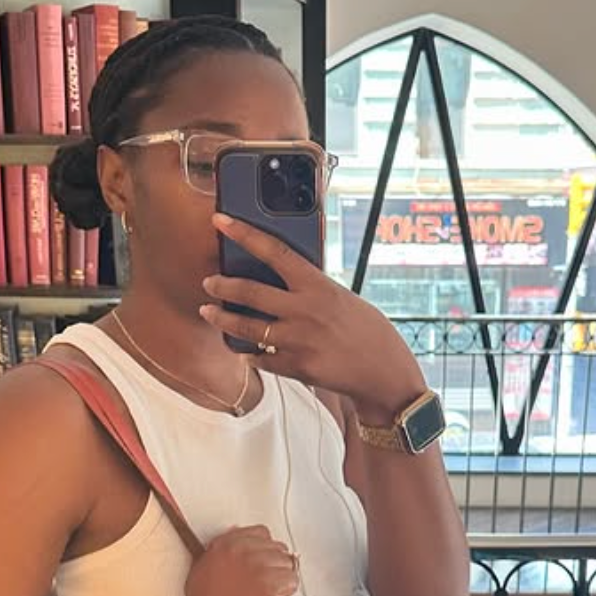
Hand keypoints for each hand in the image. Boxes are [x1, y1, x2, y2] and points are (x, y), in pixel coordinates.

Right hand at [179, 526, 297, 595]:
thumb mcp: (202, 572)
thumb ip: (219, 551)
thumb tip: (235, 534)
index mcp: (223, 545)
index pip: (260, 532)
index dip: (264, 549)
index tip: (261, 563)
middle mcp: (240, 550)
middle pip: (277, 547)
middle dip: (274, 564)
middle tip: (263, 585)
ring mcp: (255, 566)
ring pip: (287, 563)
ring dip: (281, 579)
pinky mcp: (268, 583)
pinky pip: (292, 580)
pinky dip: (286, 593)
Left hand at [200, 214, 429, 423]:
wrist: (385, 374)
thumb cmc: (369, 331)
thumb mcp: (342, 298)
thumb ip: (312, 290)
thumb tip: (282, 283)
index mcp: (318, 286)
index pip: (274, 251)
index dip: (244, 233)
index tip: (221, 221)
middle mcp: (305, 311)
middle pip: (250, 292)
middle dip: (222, 285)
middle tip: (209, 282)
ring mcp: (299, 341)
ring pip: (246, 327)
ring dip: (222, 320)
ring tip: (209, 313)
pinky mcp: (297, 368)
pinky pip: (261, 360)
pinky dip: (250, 354)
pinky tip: (244, 351)